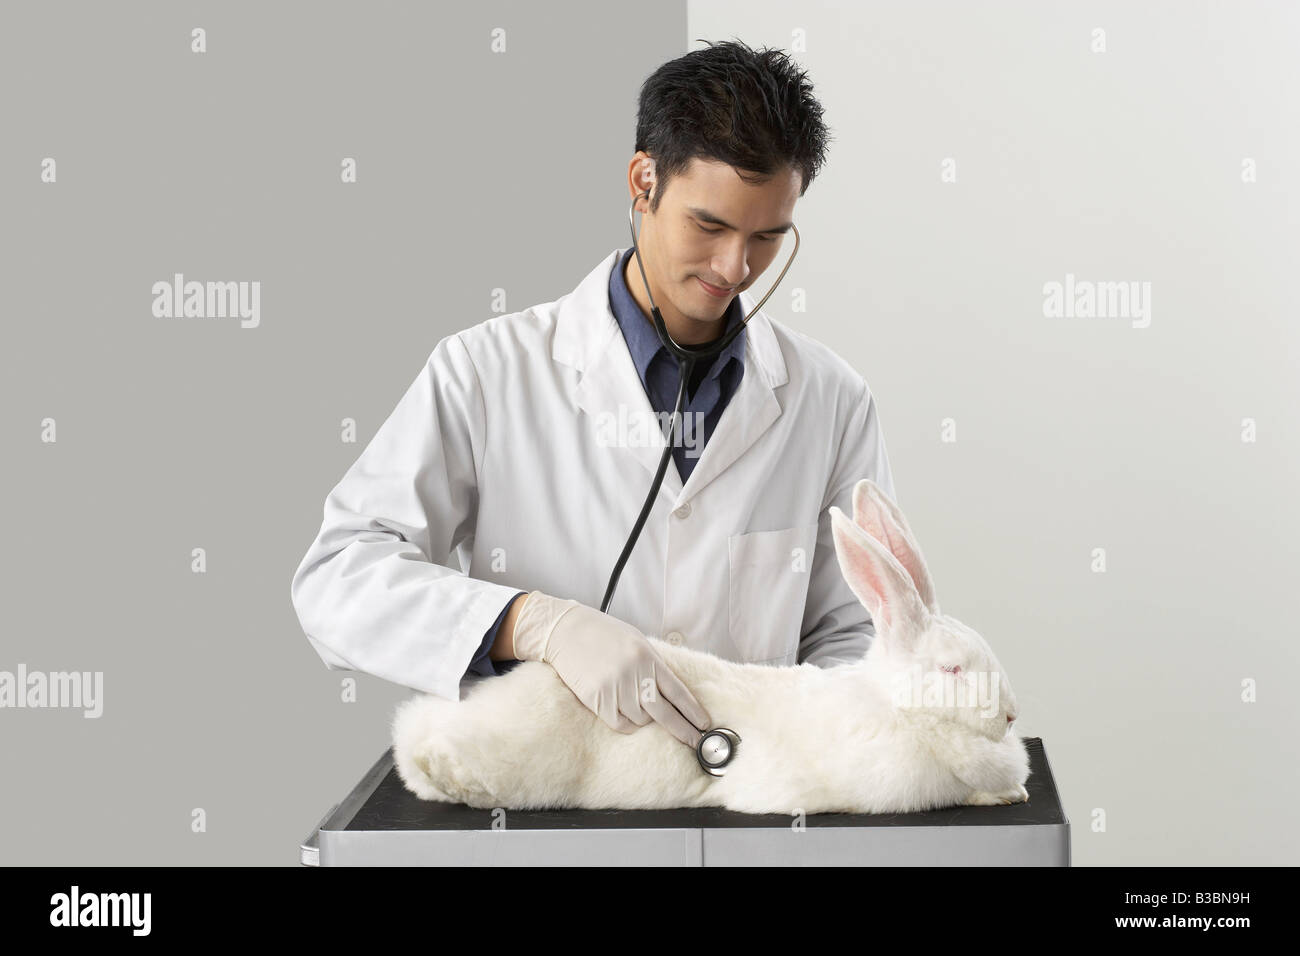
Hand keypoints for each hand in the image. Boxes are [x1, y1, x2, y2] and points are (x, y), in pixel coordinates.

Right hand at [510, 591, 710, 748]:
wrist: (566, 631)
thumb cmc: (602, 634)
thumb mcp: (635, 641)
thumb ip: (653, 665)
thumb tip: (671, 694)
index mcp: (647, 658)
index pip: (677, 692)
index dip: (692, 711)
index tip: (704, 724)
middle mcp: (633, 674)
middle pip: (664, 713)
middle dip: (683, 730)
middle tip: (695, 742)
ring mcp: (614, 688)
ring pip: (640, 720)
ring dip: (643, 719)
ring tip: (633, 702)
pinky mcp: (596, 699)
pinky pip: (619, 723)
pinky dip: (626, 723)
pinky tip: (624, 713)